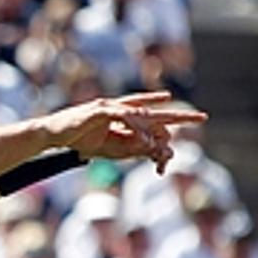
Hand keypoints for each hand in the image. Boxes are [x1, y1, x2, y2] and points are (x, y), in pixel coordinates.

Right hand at [45, 92, 207, 173]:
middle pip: (156, 112)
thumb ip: (131, 147)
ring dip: (154, 136)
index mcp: (124, 117)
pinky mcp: (101, 110)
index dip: (172, 117)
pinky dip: (137, 129)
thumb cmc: (79, 140)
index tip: (194, 118)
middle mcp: (121, 108)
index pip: (152, 116)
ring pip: (142, 118)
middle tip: (203, 118)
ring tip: (163, 150)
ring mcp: (112, 107)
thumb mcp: (110, 149)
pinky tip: (147, 140)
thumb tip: (152, 148)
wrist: (53, 136)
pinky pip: (126, 118)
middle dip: (179, 117)